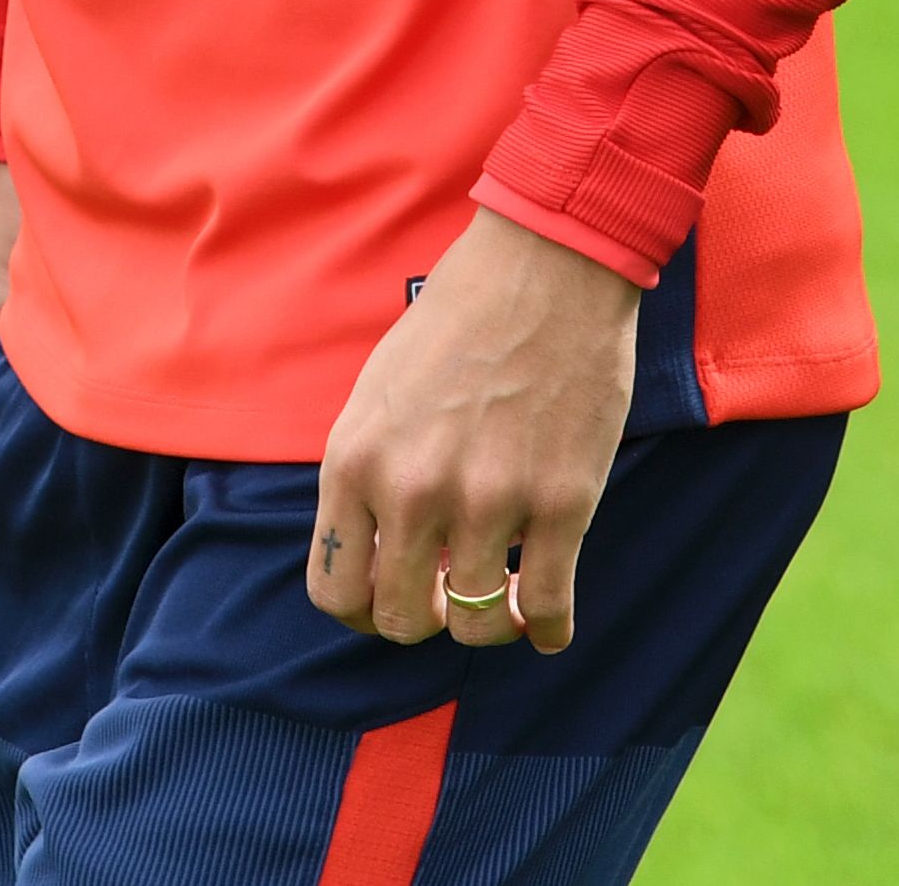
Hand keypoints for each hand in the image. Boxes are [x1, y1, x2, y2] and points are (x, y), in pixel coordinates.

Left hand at [308, 209, 642, 654]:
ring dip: (488, 623)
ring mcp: (489, 502)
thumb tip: (376, 549)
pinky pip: (547, 608)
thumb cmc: (457, 321)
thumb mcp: (376, 393)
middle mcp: (412, 491)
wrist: (543, 268)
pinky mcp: (562, 503)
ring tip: (500, 597)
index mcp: (355, 461)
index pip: (336, 590)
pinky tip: (547, 624)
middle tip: (446, 597)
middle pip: (401, 621)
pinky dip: (547, 629)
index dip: (363, 611)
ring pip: (474, 624)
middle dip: (423, 620)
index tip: (390, 599)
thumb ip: (367, 472)